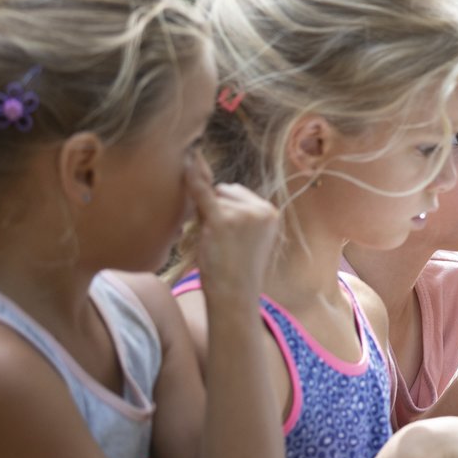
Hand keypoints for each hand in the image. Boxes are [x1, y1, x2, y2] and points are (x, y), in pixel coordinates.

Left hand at [188, 157, 278, 303]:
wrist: (235, 296)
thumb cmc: (237, 270)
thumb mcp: (247, 237)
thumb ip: (238, 212)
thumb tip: (211, 184)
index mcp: (270, 212)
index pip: (237, 193)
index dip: (224, 209)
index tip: (227, 235)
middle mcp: (260, 209)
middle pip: (224, 192)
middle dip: (215, 209)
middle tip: (220, 242)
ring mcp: (241, 214)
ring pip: (211, 199)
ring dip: (204, 216)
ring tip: (214, 245)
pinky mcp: (222, 221)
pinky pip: (202, 193)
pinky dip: (193, 177)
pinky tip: (187, 160)